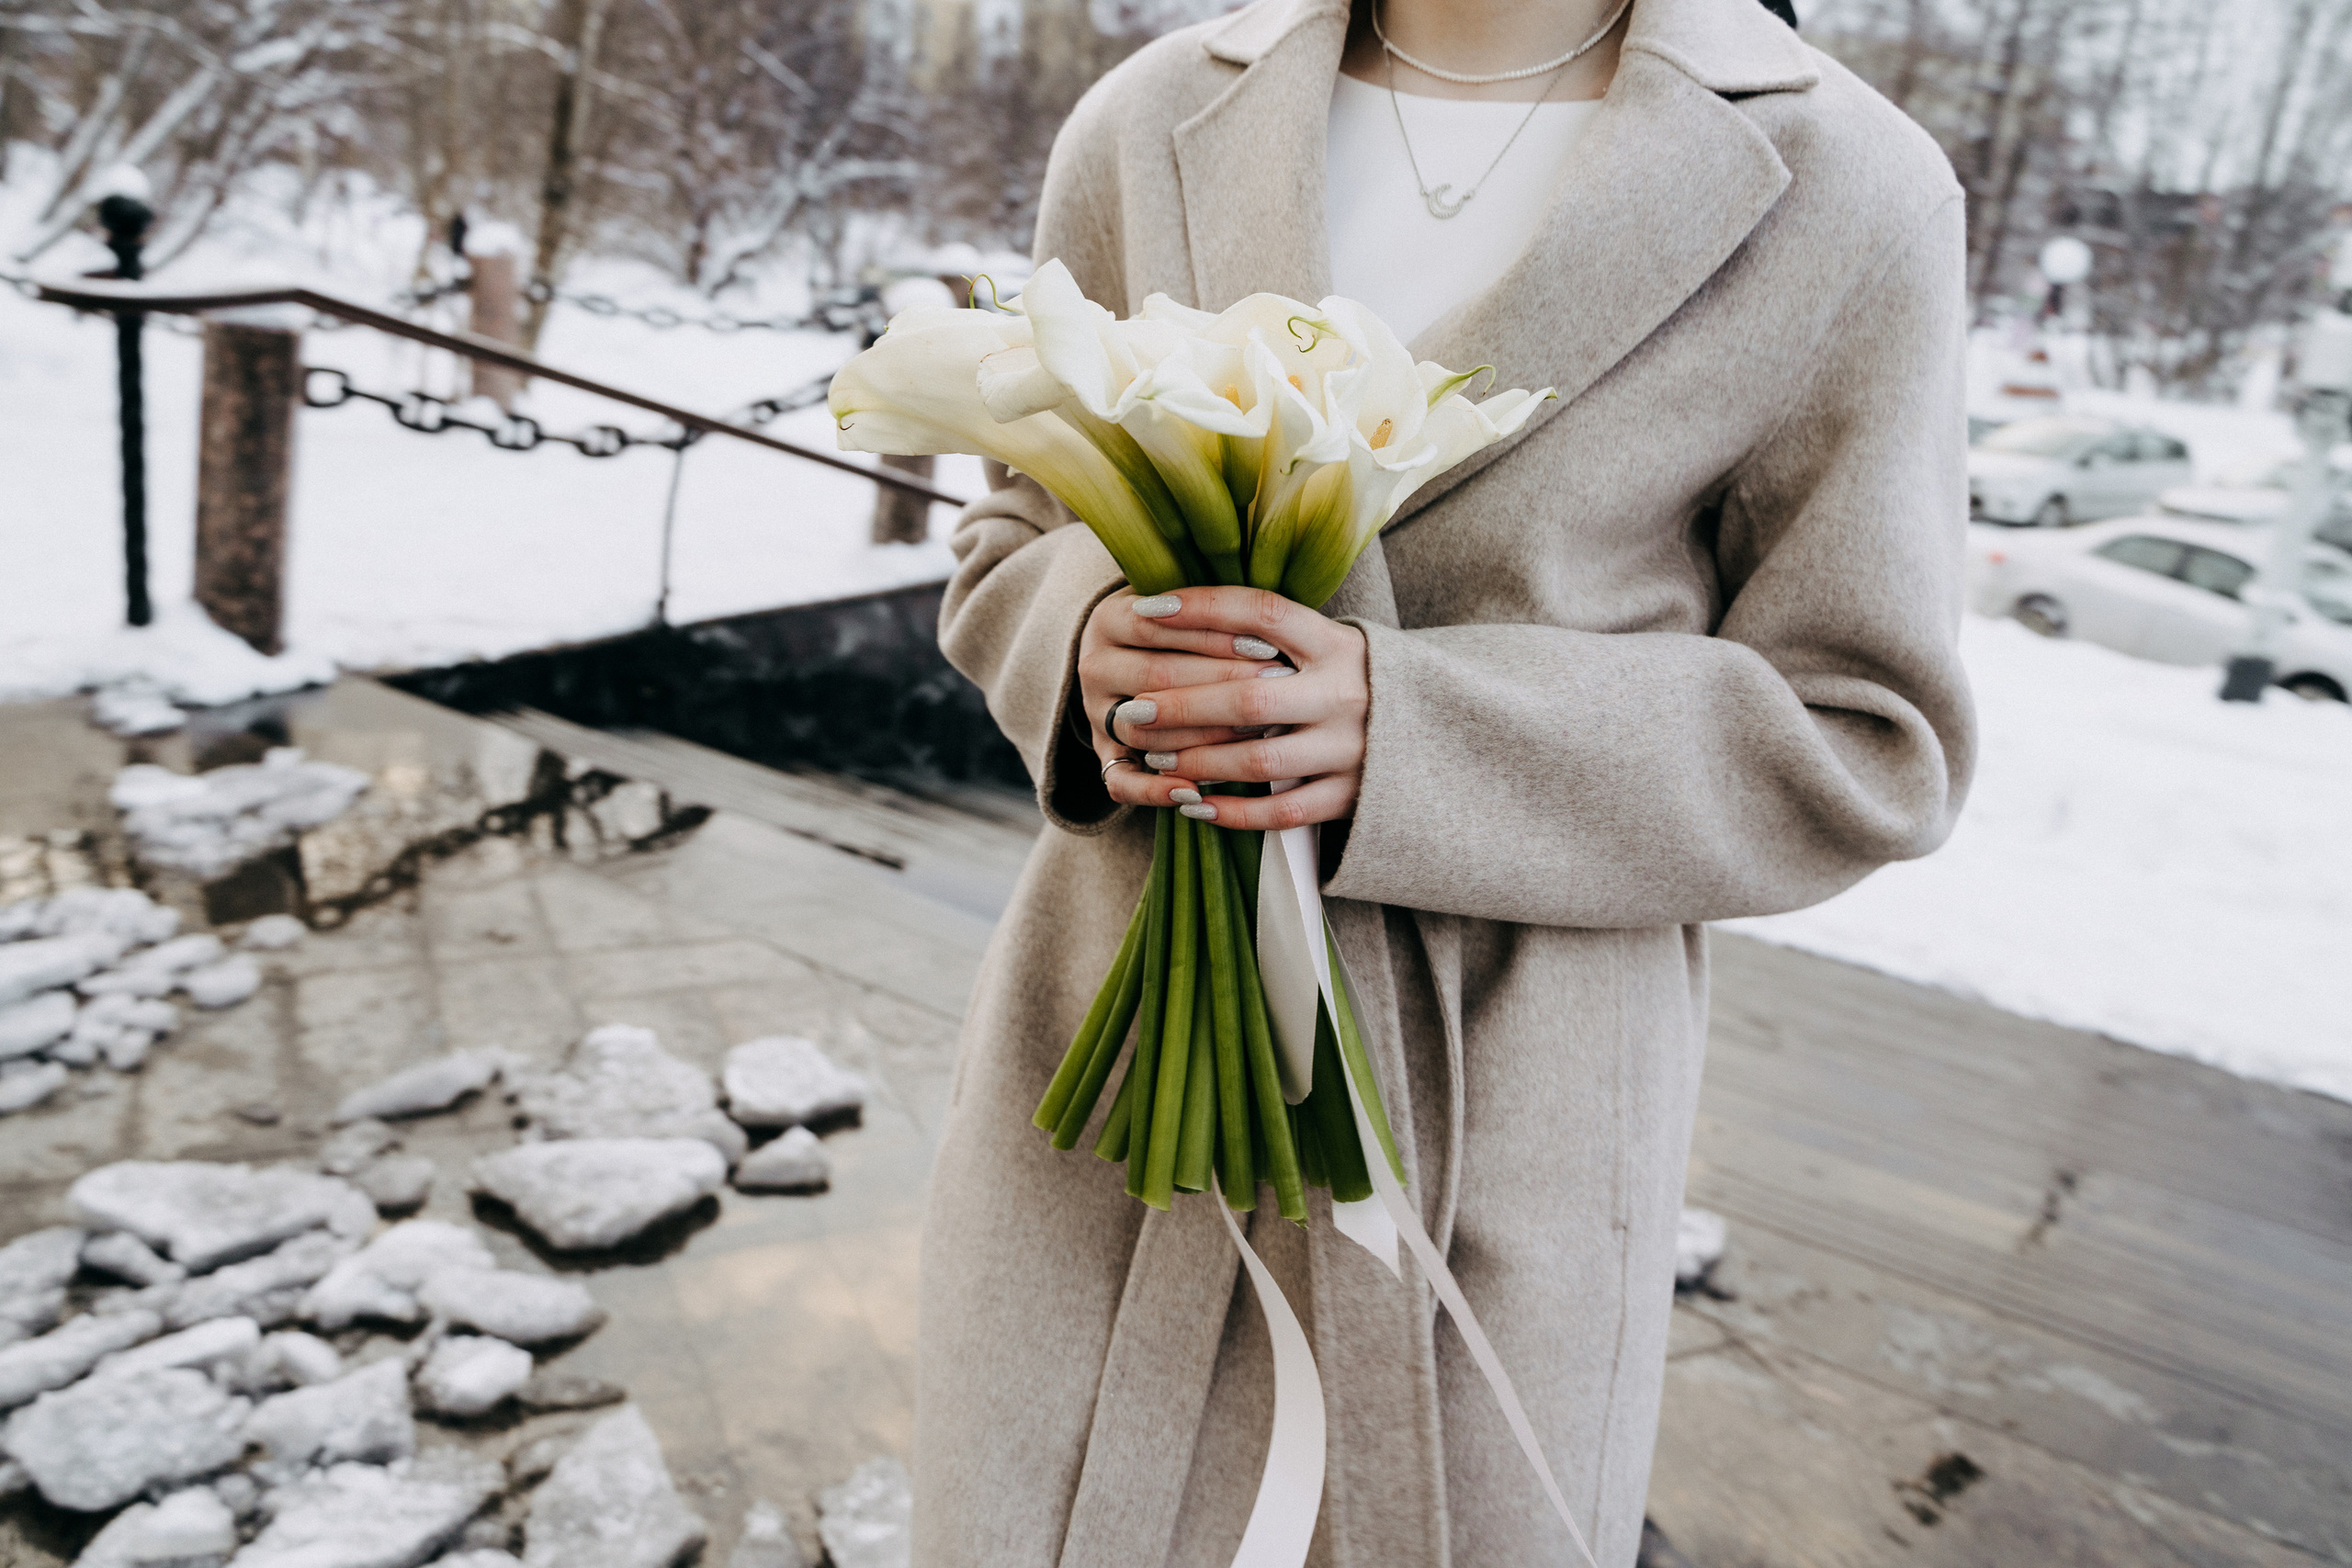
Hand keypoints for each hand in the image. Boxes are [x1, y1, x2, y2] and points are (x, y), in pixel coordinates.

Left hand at [1082, 586, 1368, 828]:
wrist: (1443, 730)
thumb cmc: (1358, 678)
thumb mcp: (1331, 641)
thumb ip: (1275, 633)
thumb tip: (1182, 610)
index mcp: (1338, 643)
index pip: (1261, 612)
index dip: (1202, 607)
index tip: (1145, 609)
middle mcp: (1346, 693)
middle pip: (1248, 698)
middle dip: (1180, 705)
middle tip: (1131, 710)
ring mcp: (1352, 748)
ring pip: (1259, 762)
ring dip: (1197, 762)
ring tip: (1153, 758)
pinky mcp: (1353, 796)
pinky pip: (1283, 812)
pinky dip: (1234, 812)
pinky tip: (1193, 806)